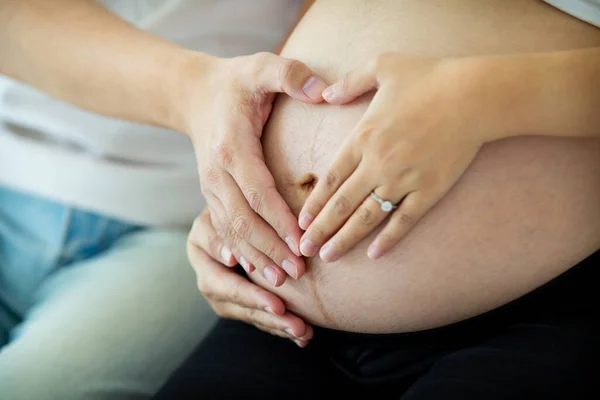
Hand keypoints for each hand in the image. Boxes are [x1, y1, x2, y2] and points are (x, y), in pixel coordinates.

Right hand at [183, 52, 327, 285]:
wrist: (194, 94)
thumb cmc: (235, 82)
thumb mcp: (260, 67)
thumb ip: (290, 74)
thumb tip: (322, 91)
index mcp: (231, 148)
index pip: (257, 192)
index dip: (279, 220)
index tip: (302, 244)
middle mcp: (216, 173)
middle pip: (243, 220)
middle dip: (269, 250)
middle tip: (296, 275)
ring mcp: (210, 187)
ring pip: (231, 231)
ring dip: (255, 258)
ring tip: (280, 284)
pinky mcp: (211, 194)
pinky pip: (224, 229)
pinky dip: (240, 252)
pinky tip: (255, 272)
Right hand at [189, 208, 312, 346]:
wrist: (243, 196)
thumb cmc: (247, 191)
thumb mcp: (243, 196)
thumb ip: (242, 219)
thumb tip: (233, 258)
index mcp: (201, 242)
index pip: (222, 272)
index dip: (249, 291)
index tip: (276, 303)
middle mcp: (204, 266)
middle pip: (230, 297)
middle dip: (263, 311)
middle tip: (292, 321)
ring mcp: (217, 283)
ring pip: (242, 310)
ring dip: (273, 323)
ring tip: (302, 331)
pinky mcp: (232, 295)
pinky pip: (254, 313)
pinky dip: (276, 324)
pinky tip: (302, 336)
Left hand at [298, 53, 502, 260]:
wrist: (475, 94)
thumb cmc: (429, 77)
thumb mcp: (382, 66)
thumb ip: (349, 82)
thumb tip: (324, 94)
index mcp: (363, 137)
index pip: (330, 178)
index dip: (313, 202)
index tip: (300, 221)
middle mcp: (378, 163)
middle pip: (341, 204)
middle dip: (320, 229)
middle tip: (304, 249)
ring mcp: (404, 180)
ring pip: (367, 217)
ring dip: (345, 239)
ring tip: (328, 256)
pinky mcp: (430, 190)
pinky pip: (405, 220)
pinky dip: (389, 239)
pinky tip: (374, 254)